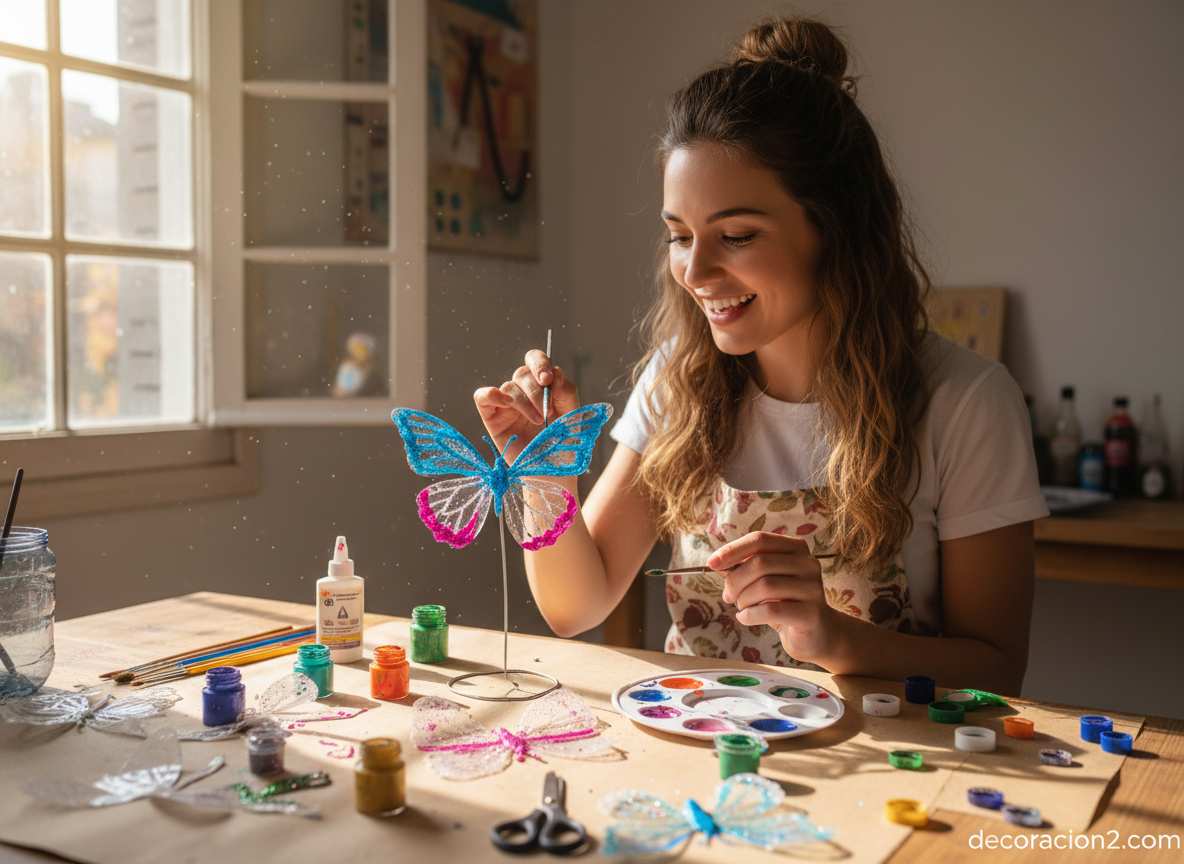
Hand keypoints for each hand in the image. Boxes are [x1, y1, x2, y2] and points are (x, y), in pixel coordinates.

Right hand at [473, 349, 580, 461]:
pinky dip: (492, 394)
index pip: (536, 360)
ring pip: (508, 387)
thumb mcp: (572, 416)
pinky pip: (483, 396)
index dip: (540, 363)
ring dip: (524, 401)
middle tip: (545, 412)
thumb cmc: (562, 446)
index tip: (548, 380)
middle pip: (522, 373)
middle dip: (535, 390)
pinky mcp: (491, 417)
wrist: (550, 473)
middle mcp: (524, 393)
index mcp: (543, 387)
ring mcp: (506, 405)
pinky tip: (506, 404)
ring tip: (537, 421)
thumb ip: (566, 392)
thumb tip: (555, 371)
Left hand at [709, 532, 838, 664]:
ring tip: (742, 608)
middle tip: (728, 596)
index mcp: (796, 548)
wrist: (816, 634)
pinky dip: (750, 615)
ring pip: (764, 586)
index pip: (760, 540)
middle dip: (735, 581)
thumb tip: (717, 563)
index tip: (711, 563)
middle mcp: (808, 563)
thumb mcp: (764, 581)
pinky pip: (771, 610)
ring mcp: (813, 588)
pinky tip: (745, 619)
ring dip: (743, 599)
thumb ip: (743, 569)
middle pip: (760, 563)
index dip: (733, 550)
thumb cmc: (784, 603)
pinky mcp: (811, 613)